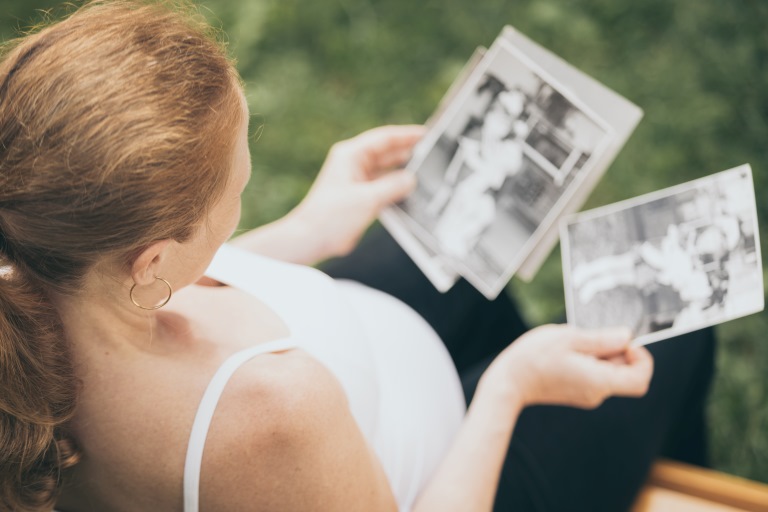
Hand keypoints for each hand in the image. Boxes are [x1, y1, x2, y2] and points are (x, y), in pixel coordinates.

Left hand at [288, 125, 422, 259]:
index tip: (427, 135)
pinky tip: (411, 192)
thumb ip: (393, 186)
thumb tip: (412, 180)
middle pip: (387, 153)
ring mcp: (356, 180)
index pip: (384, 138)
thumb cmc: (331, 216)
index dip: (406, 135)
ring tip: (427, 173)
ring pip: (386, 171)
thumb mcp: (367, 199)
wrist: (309, 239)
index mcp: (351, 155)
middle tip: (433, 154)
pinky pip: (383, 187)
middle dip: (408, 153)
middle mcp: (353, 164)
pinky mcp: (359, 196)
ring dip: (403, 173)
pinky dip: (396, 188)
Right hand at [483, 325, 652, 409]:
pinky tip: (566, 351)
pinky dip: (588, 360)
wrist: (507, 383)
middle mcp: (597, 393)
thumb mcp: (569, 338)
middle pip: (625, 373)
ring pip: (608, 372)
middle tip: (591, 336)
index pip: (641, 379)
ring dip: (599, 354)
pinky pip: (594, 375)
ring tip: (573, 343)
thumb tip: (627, 337)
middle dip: (616, 351)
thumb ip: (602, 339)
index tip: (624, 342)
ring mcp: (586, 394)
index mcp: (599, 381)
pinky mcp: (576, 392)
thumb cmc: (534, 358)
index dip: (641, 359)